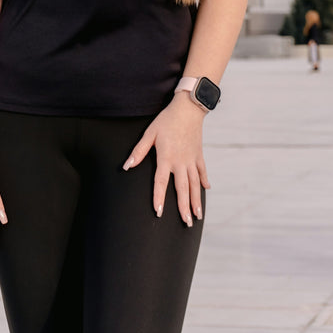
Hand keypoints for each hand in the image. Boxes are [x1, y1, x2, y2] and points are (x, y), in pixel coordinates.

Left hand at [123, 92, 209, 225]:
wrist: (188, 108)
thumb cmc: (166, 120)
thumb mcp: (149, 134)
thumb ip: (138, 151)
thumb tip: (126, 166)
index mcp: (167, 158)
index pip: (161, 182)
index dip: (159, 197)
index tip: (159, 212)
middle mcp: (181, 162)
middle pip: (182, 189)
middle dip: (184, 208)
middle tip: (186, 223)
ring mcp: (192, 159)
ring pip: (195, 184)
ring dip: (196, 201)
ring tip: (197, 216)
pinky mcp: (199, 154)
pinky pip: (202, 171)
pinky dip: (204, 181)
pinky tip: (206, 190)